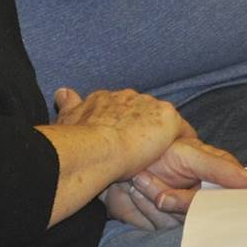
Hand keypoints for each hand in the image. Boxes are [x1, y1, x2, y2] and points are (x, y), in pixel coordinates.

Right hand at [51, 86, 185, 176]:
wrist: (95, 148)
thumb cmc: (78, 139)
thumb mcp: (67, 118)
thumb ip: (68, 104)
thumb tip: (62, 92)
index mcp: (105, 98)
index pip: (121, 107)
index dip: (124, 122)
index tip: (123, 137)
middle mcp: (128, 96)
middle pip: (142, 111)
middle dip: (142, 127)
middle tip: (143, 150)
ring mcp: (149, 106)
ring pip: (161, 121)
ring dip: (161, 135)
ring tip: (165, 154)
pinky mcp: (167, 119)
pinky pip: (182, 131)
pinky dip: (183, 141)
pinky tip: (184, 155)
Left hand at [104, 133, 246, 228]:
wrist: (114, 157)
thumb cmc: (155, 147)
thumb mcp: (190, 153)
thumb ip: (221, 168)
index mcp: (209, 178)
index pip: (221, 198)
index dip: (206, 197)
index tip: (189, 187)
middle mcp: (196, 197)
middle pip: (196, 212)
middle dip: (173, 195)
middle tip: (151, 178)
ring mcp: (177, 210)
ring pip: (175, 219)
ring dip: (152, 194)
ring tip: (138, 176)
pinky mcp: (158, 220)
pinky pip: (157, 224)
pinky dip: (141, 205)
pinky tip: (132, 188)